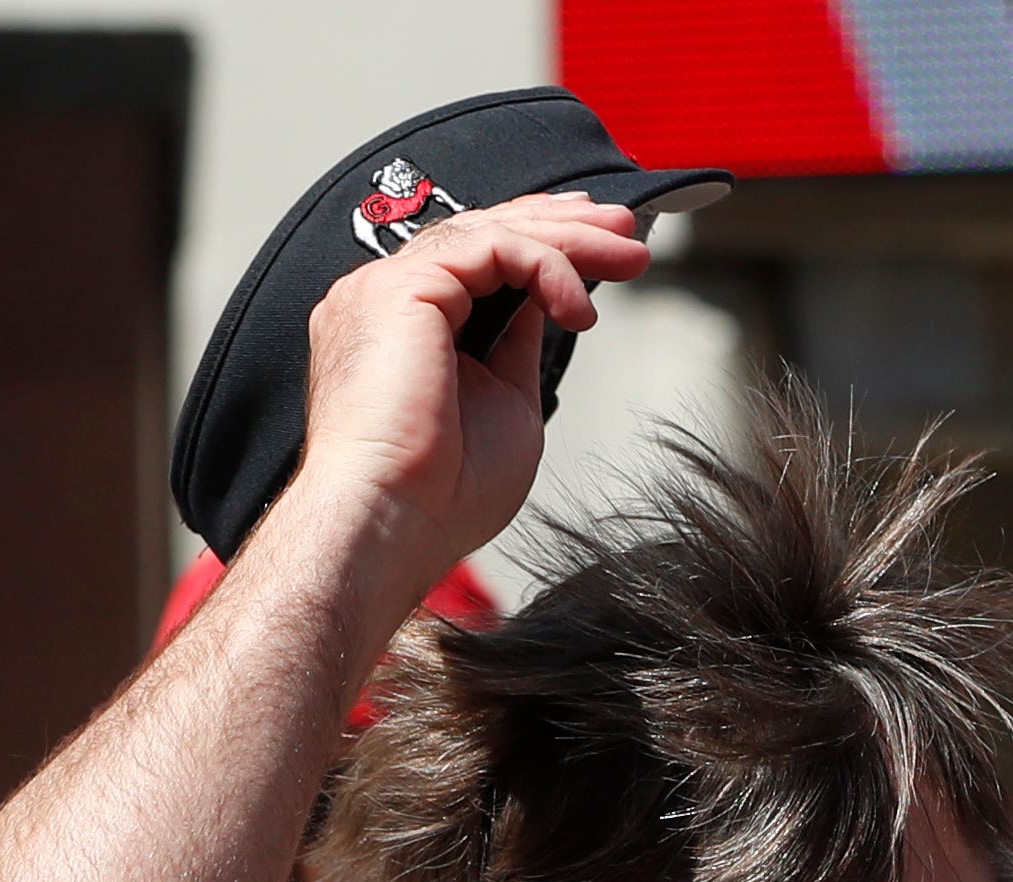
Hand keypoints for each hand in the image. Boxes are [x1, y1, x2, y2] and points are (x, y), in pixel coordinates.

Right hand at [281, 193, 654, 601]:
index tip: (603, 248)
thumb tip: (544, 305)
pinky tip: (578, 308)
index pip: (475, 257)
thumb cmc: (442, 494)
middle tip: (627, 229)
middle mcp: (385, 297)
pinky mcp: (398, 290)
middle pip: (483, 232)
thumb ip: (518, 348)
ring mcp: (383, 289)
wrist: (394, 525)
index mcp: (404, 325)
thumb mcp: (508, 403)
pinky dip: (546, 267)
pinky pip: (489, 249)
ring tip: (628, 253)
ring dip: (568, 237)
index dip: (540, 241)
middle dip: (563, 225)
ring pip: (488, 230)